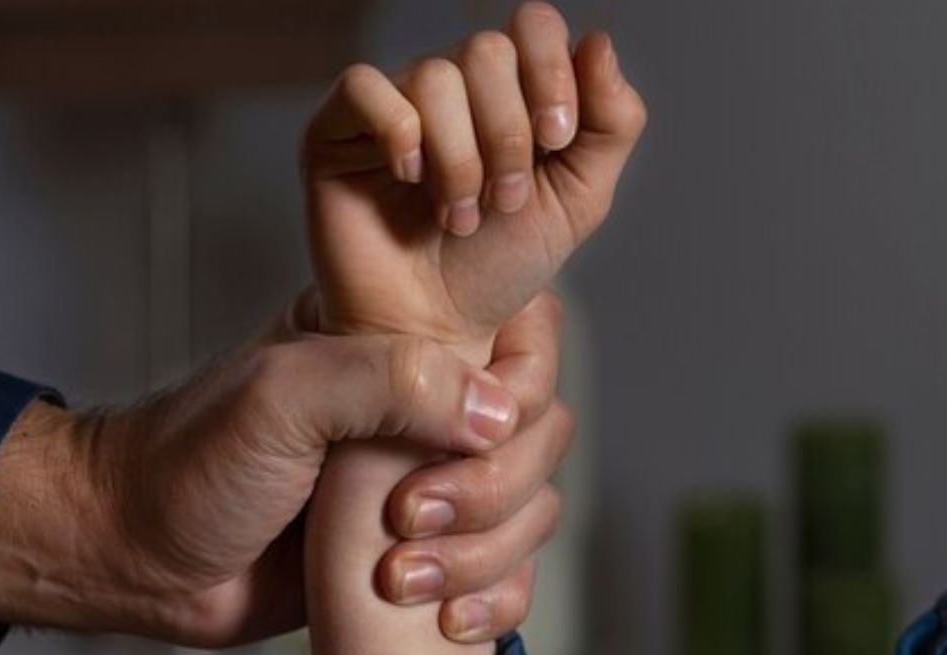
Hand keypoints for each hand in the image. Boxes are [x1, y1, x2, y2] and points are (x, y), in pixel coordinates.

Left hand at [0, 295, 570, 648]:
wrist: (137, 558)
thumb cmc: (189, 464)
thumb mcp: (281, 397)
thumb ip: (389, 382)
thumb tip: (497, 413)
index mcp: (397, 339)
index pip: (522, 336)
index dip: (517, 389)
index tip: (466, 434)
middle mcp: (424, 407)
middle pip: (540, 433)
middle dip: (491, 490)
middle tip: (407, 518)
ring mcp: (427, 484)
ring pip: (531, 510)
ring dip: (485, 554)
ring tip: (398, 579)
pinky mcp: (421, 558)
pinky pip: (507, 576)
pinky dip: (496, 602)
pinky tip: (446, 621)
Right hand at [304, 3, 646, 350]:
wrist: (435, 332)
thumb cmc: (496, 269)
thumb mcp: (578, 200)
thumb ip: (610, 124)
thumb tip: (599, 43)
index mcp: (509, 91)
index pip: (532, 27)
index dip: (551, 72)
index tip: (556, 139)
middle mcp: (450, 88)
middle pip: (486, 50)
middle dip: (507, 134)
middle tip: (502, 201)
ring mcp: (392, 105)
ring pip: (434, 76)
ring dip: (459, 158)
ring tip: (457, 216)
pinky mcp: (336, 131)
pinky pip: (364, 87)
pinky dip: (398, 133)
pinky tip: (409, 179)